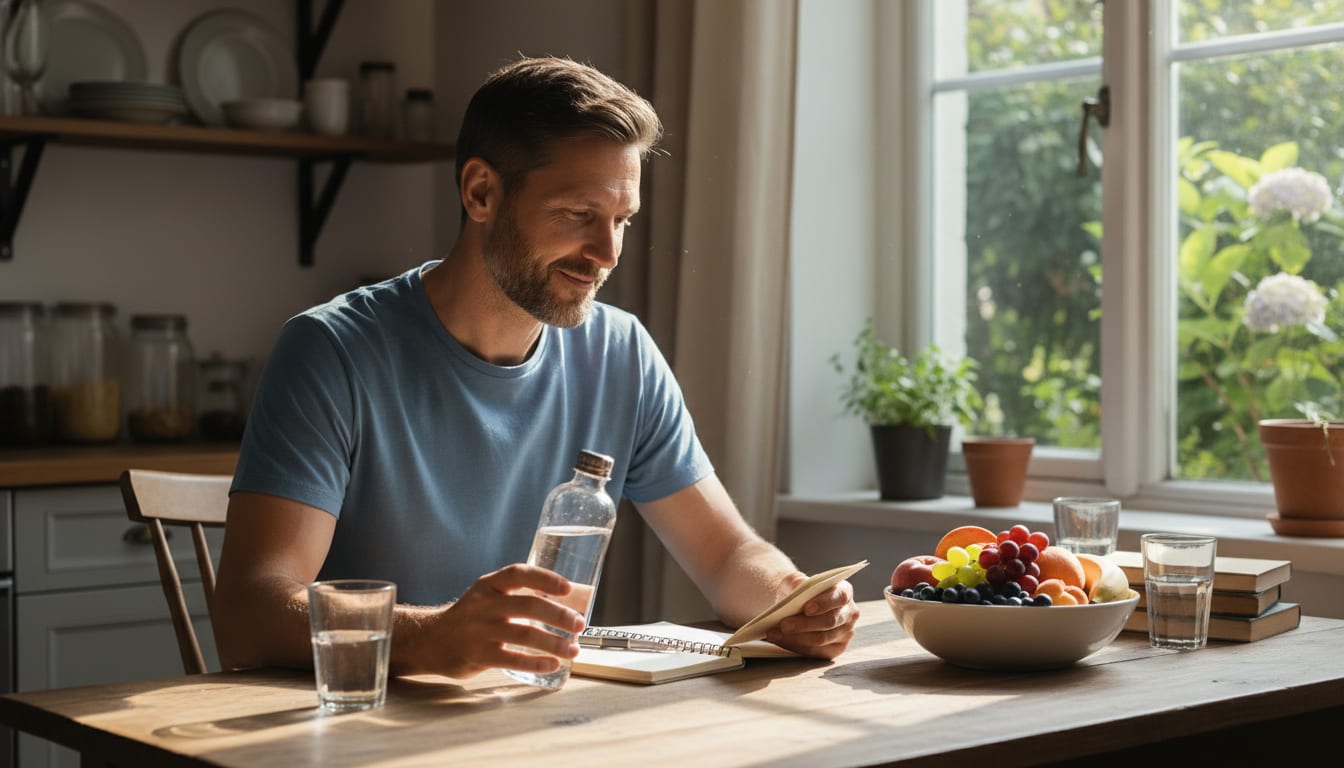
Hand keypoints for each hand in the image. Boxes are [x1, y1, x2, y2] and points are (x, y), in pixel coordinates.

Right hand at [414, 564, 585, 678]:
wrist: (428, 640)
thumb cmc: (470, 618)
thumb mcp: (488, 598)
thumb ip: (517, 598)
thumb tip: (566, 605)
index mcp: (489, 585)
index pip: (519, 573)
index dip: (545, 579)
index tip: (568, 589)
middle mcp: (483, 604)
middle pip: (527, 605)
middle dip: (558, 615)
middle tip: (579, 624)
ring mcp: (478, 630)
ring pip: (523, 634)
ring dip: (553, 642)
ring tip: (573, 649)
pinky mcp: (476, 655)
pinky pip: (511, 659)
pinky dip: (536, 662)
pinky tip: (552, 664)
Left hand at [763, 578, 859, 659]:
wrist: (797, 607)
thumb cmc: (800, 593)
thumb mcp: (795, 582)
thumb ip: (797, 580)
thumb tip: (799, 584)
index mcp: (844, 592)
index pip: (839, 597)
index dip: (824, 603)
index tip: (806, 608)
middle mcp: (849, 613)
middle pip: (830, 621)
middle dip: (804, 624)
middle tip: (783, 624)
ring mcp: (845, 633)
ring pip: (821, 639)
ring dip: (795, 637)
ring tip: (774, 632)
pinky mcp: (835, 649)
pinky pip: (815, 652)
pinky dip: (794, 646)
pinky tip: (779, 640)